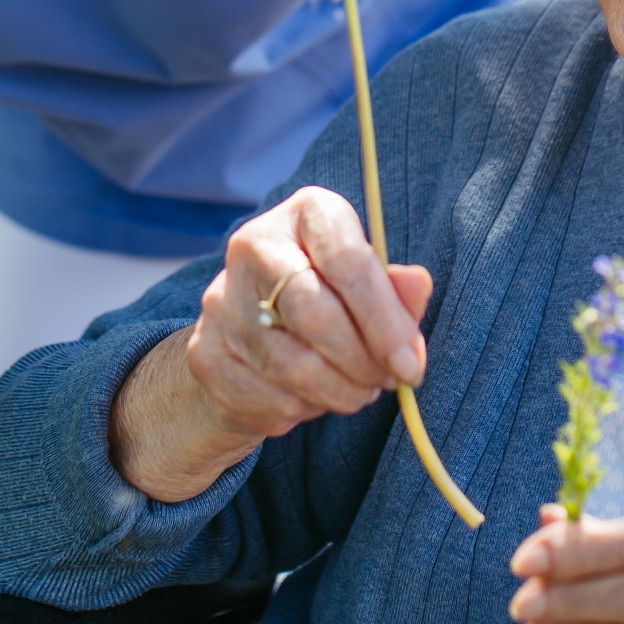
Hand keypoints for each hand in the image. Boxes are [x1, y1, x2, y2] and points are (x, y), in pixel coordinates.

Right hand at [110, 185, 434, 500]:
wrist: (250, 340)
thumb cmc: (327, 304)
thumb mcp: (368, 288)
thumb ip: (395, 290)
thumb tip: (418, 285)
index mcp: (303, 215)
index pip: (346, 259)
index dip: (385, 318)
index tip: (411, 364)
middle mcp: (253, 247)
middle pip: (315, 313)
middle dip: (363, 360)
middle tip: (388, 381)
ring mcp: (222, 301)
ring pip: (294, 365)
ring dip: (342, 391)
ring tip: (359, 390)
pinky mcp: (206, 353)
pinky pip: (269, 396)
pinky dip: (306, 409)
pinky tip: (316, 397)